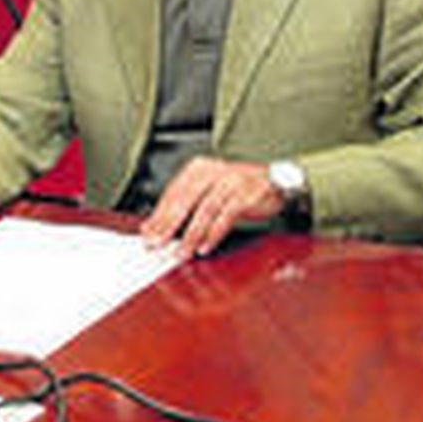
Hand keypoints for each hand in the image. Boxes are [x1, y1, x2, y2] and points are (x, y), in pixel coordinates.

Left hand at [140, 157, 283, 257]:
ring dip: (190, 235)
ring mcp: (230, 182)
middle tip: (156, 244)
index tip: (147, 234)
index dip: (158, 215)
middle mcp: (213, 172)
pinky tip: (204, 248)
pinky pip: (225, 217)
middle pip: (185, 200)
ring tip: (180, 252)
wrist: (275, 182)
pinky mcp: (245, 195)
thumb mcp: (209, 190)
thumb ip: (185, 204)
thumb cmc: (238, 188)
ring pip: (204, 211)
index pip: (173, 193)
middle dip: (168, 226)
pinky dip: (213, 234)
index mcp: (199, 168)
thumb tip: (155, 226)